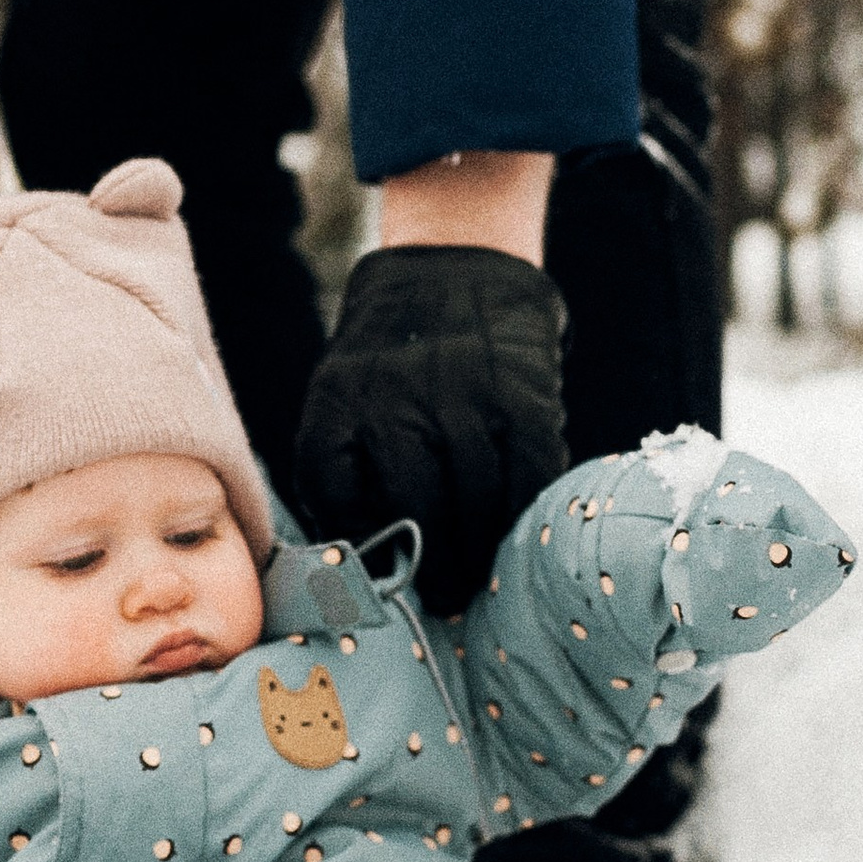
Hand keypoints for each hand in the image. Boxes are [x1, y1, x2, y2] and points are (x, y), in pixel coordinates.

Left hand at [294, 244, 568, 612]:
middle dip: (431, 566)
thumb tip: (354, 564)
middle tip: (443, 598)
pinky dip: (523, 511)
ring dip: (481, 551)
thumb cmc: (391, 358)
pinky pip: (528, 473)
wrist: (454, 263)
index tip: (377, 578)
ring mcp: (465, 392)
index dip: (357, 545)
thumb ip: (344, 462)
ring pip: (475, 499)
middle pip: (413, 507)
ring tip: (480, 578)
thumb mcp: (344, 390)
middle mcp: (398, 395)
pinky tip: (517, 530)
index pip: (334, 494)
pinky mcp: (524, 391)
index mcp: (338, 397)